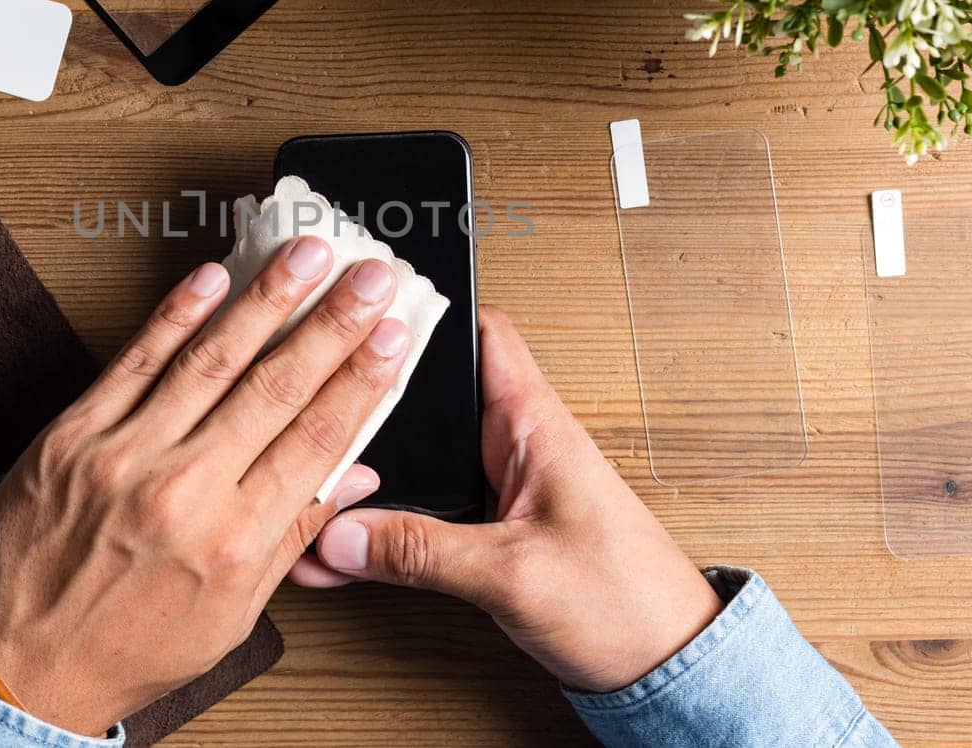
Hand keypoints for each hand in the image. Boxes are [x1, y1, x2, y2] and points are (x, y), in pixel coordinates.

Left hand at [0, 238, 409, 735]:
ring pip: (211, 359)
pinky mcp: (73, 435)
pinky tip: (212, 277)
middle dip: (332, 323)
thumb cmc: (121, 648)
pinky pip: (134, 361)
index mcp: (232, 540)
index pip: (316, 438)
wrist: (13, 666)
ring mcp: (123, 455)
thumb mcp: (230, 614)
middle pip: (275, 387)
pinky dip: (176, 314)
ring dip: (266, 299)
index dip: (362, 380)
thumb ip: (293, 535)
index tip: (393, 337)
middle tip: (369, 276)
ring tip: (306, 256)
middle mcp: (182, 491)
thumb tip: (354, 479)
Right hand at [294, 305, 721, 693]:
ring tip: (308, 469)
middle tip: (306, 392)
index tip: (363, 307)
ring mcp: (498, 483)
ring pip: (418, 453)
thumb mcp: (512, 575)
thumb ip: (422, 551)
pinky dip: (381, 522)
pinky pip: (422, 507)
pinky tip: (341, 543)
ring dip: (369, 466)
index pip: (479, 330)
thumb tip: (342, 534)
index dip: (424, 308)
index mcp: (533, 422)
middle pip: (429, 391)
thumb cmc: (627, 603)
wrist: (665, 665)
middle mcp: (513, 442)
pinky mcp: (490, 526)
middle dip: (369, 392)